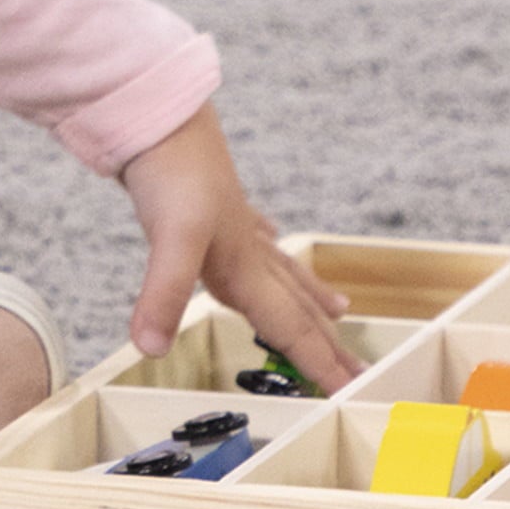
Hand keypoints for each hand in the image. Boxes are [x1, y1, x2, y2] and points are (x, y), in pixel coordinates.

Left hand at [116, 102, 353, 394]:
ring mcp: (234, 227)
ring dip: (310, 298)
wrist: (160, 117)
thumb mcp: (168, 240)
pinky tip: (267, 240)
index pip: (291, 328)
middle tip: (358, 374)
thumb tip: (151, 348)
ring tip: (338, 310)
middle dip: (326, 344)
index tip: (351, 391)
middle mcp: (248, 252)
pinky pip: (255, 238)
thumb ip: (162, 294)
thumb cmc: (173, 173)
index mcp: (245, 268)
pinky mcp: (214, 207)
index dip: (320, 363)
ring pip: (284, 272)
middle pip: (298, 307)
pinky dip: (270, 250)